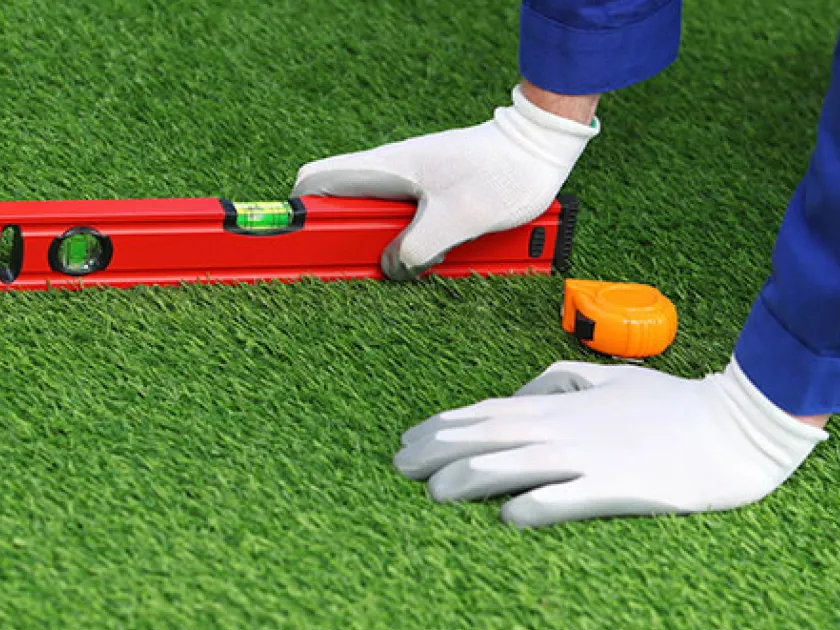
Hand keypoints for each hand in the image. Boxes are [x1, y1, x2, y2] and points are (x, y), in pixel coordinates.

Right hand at [292, 84, 598, 280]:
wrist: (541, 151)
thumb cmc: (502, 172)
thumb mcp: (456, 220)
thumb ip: (415, 249)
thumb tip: (391, 269)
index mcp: (385, 167)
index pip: (316, 180)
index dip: (299, 212)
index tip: (300, 245)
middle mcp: (391, 173)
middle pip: (346, 210)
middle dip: (349, 244)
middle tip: (362, 268)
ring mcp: (412, 184)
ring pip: (379, 223)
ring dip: (388, 247)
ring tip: (410, 263)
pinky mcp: (433, 196)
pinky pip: (410, 225)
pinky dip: (416, 244)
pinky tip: (436, 255)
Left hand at [393, 359, 828, 527]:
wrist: (734, 426)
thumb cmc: (674, 404)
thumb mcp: (611, 376)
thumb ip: (561, 380)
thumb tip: (521, 392)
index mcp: (563, 402)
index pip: (486, 411)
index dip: (441, 426)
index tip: (408, 439)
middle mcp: (565, 426)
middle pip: (483, 436)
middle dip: (434, 450)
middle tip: (399, 466)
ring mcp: (588, 457)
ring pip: (508, 465)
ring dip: (464, 478)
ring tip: (432, 492)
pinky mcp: (615, 487)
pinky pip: (561, 500)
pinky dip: (529, 508)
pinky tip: (506, 519)